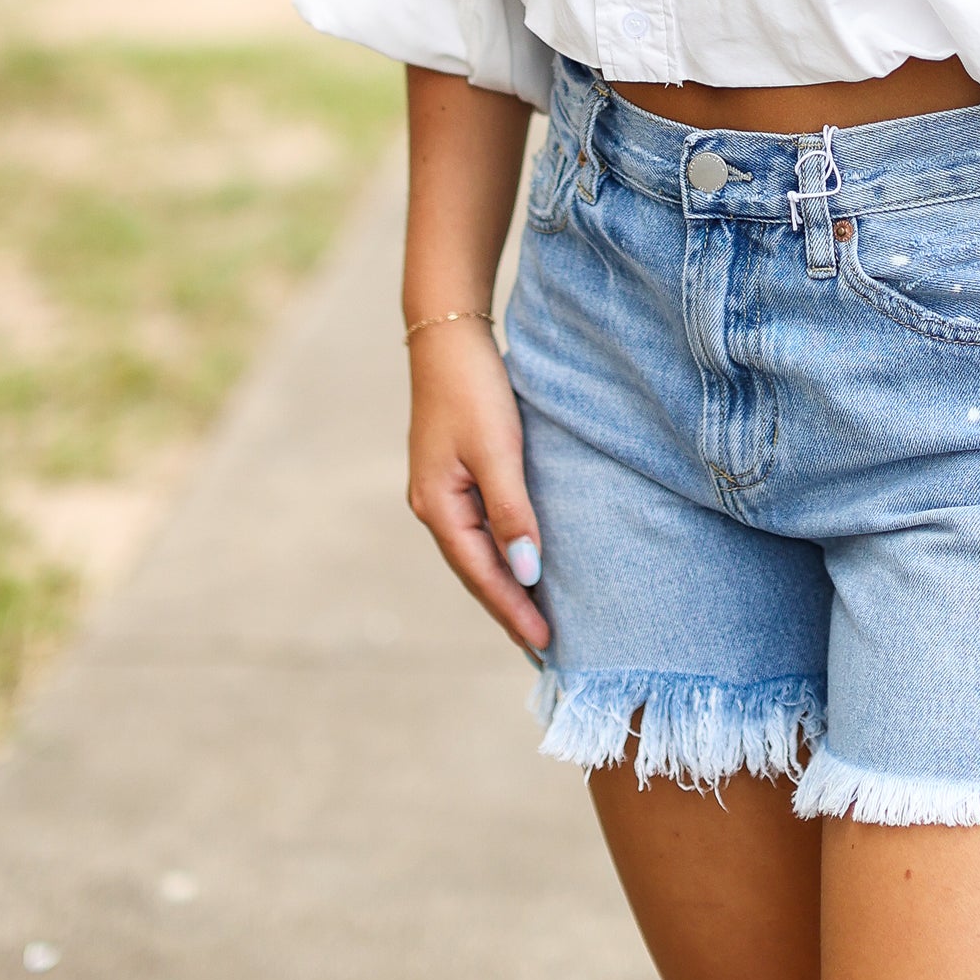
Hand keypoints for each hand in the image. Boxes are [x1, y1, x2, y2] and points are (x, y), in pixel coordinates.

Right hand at [405, 322, 550, 656]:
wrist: (449, 333)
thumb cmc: (474, 388)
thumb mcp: (497, 449)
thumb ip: (512, 512)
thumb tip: (527, 572)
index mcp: (437, 506)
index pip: (482, 575)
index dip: (514, 611)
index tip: (546, 644)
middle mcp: (433, 505)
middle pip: (475, 571)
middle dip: (508, 608)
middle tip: (545, 646)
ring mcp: (440, 489)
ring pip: (477, 551)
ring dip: (505, 583)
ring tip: (536, 615)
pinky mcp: (454, 472)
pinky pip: (479, 528)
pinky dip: (501, 551)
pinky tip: (520, 560)